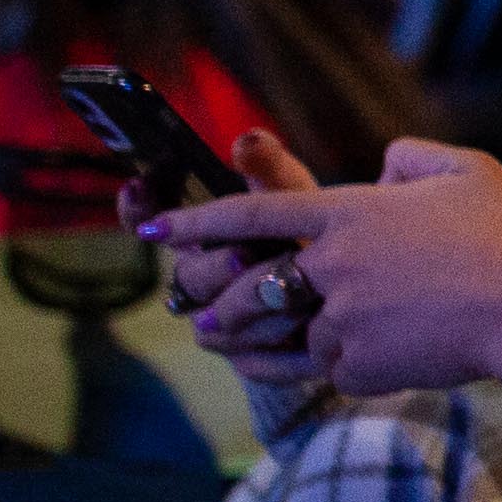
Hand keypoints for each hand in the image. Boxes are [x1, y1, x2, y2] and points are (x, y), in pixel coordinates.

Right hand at [142, 128, 328, 386]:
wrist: (363, 297)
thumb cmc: (321, 235)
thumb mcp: (299, 199)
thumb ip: (272, 171)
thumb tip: (246, 140)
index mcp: (207, 235)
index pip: (151, 220)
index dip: (138, 208)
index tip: (139, 185)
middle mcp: (204, 280)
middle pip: (188, 278)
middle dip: (215, 266)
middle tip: (246, 253)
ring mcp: (222, 324)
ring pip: (213, 326)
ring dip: (252, 309)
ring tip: (297, 301)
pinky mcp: (251, 360)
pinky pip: (248, 361)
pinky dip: (278, 350)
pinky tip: (306, 340)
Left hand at [147, 137, 501, 397]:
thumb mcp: (469, 170)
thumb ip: (413, 156)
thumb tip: (382, 163)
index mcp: (350, 211)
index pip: (253, 212)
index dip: (196, 220)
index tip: (154, 231)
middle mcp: (333, 264)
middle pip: (249, 283)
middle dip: (214, 299)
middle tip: (198, 311)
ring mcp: (342, 319)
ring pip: (286, 332)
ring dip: (254, 338)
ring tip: (224, 344)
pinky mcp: (359, 366)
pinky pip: (325, 368)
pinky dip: (315, 366)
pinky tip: (303, 367)